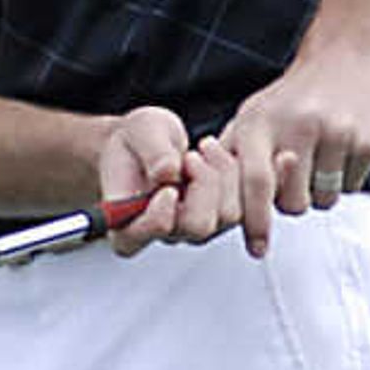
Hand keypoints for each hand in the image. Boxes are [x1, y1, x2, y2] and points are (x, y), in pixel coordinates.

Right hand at [95, 105, 239, 257]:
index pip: (135, 240)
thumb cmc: (138, 139)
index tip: (167, 187)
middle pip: (196, 227)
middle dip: (203, 185)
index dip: (156, 217)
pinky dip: (237, 175)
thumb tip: (167, 173)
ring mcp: (191, 229)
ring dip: (222, 174)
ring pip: (227, 216)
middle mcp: (159, 233)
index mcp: (124, 221)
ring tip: (202, 149)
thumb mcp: (139, 130)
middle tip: (190, 156)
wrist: (152, 140)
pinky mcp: (218, 219)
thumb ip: (151, 151)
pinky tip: (216, 156)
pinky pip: (245, 206)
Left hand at [218, 46, 369, 258]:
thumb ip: (231, 157)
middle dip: (291, 202)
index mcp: (262, 122)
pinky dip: (345, 178)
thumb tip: (201, 197)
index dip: (254, 221)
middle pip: (293, 203)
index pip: (255, 182)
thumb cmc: (294, 95)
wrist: (349, 56)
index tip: (257, 248)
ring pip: (326, 199)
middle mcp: (301, 126)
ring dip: (320, 191)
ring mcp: (339, 132)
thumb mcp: (253, 115)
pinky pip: (354, 186)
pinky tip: (340, 149)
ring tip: (318, 157)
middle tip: (293, 177)